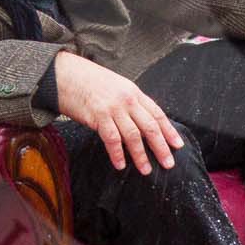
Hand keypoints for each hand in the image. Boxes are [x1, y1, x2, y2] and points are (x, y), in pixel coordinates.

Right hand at [53, 52, 182, 174]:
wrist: (66, 73)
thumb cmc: (90, 81)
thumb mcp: (116, 87)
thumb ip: (129, 102)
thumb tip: (141, 123)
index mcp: (134, 92)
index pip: (157, 114)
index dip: (169, 131)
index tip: (178, 145)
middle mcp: (127, 100)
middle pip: (150, 126)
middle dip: (161, 147)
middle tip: (168, 164)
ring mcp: (113, 108)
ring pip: (133, 135)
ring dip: (140, 155)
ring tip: (146, 170)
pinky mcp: (98, 116)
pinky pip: (112, 139)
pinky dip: (117, 153)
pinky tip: (120, 165)